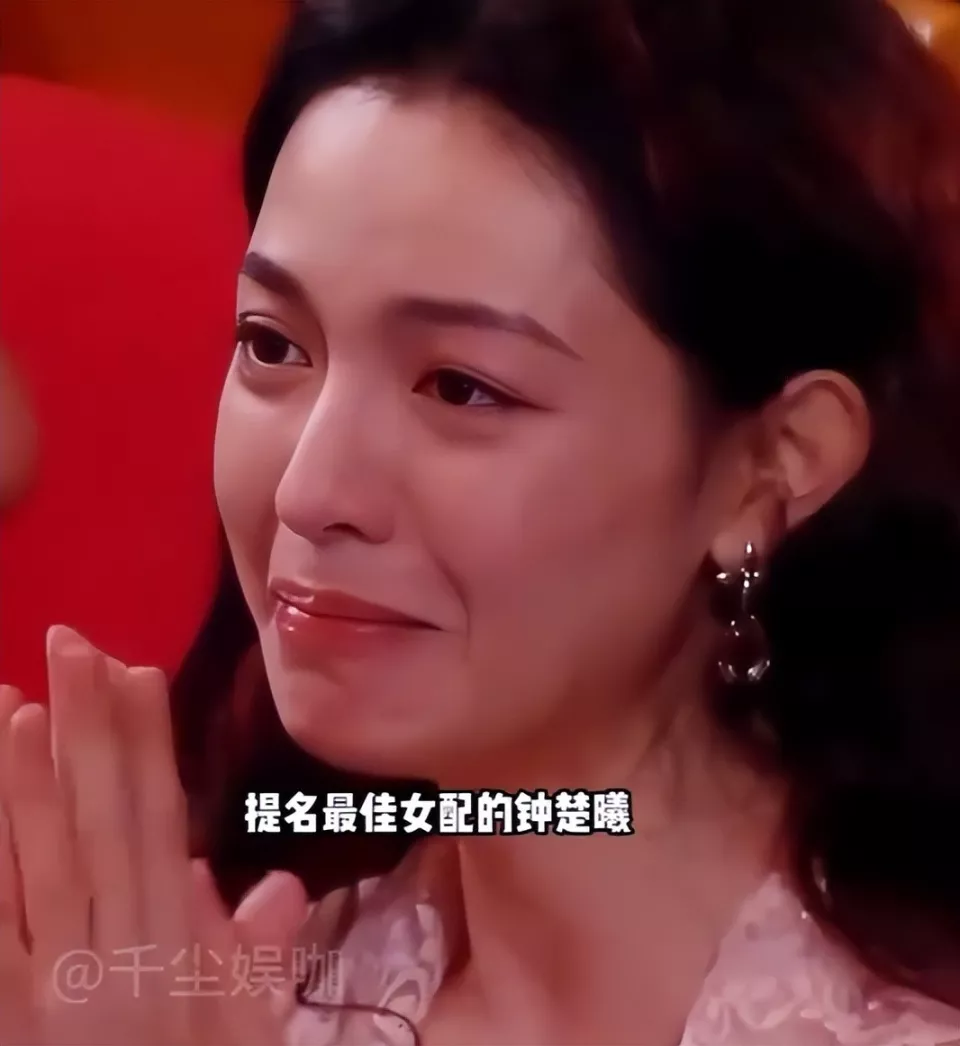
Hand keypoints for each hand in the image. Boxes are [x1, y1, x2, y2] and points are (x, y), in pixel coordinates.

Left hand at [0, 626, 308, 1044]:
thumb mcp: (243, 1043)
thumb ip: (250, 968)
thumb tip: (268, 889)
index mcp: (171, 952)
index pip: (157, 824)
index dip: (146, 746)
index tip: (135, 675)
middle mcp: (107, 951)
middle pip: (98, 822)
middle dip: (86, 729)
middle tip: (71, 645)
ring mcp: (43, 982)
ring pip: (32, 863)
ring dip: (21, 779)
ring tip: (11, 701)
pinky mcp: (2, 1009)